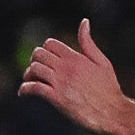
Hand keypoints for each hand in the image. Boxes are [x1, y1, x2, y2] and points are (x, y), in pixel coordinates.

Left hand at [19, 19, 131, 134]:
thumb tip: (84, 22)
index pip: (50, 44)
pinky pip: (34, 88)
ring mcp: (60, 82)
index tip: (45, 58)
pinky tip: (22, 93)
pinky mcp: (56, 98)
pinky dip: (24, 89)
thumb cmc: (108, 88)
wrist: (111, 112)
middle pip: (39, 54)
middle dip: (34, 60)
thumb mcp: (102, 62)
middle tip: (35, 69)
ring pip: (34, 69)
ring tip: (30, 80)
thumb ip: (89, 43)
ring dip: (28, 74)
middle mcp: (66, 68)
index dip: (45, 49)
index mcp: (76, 57)